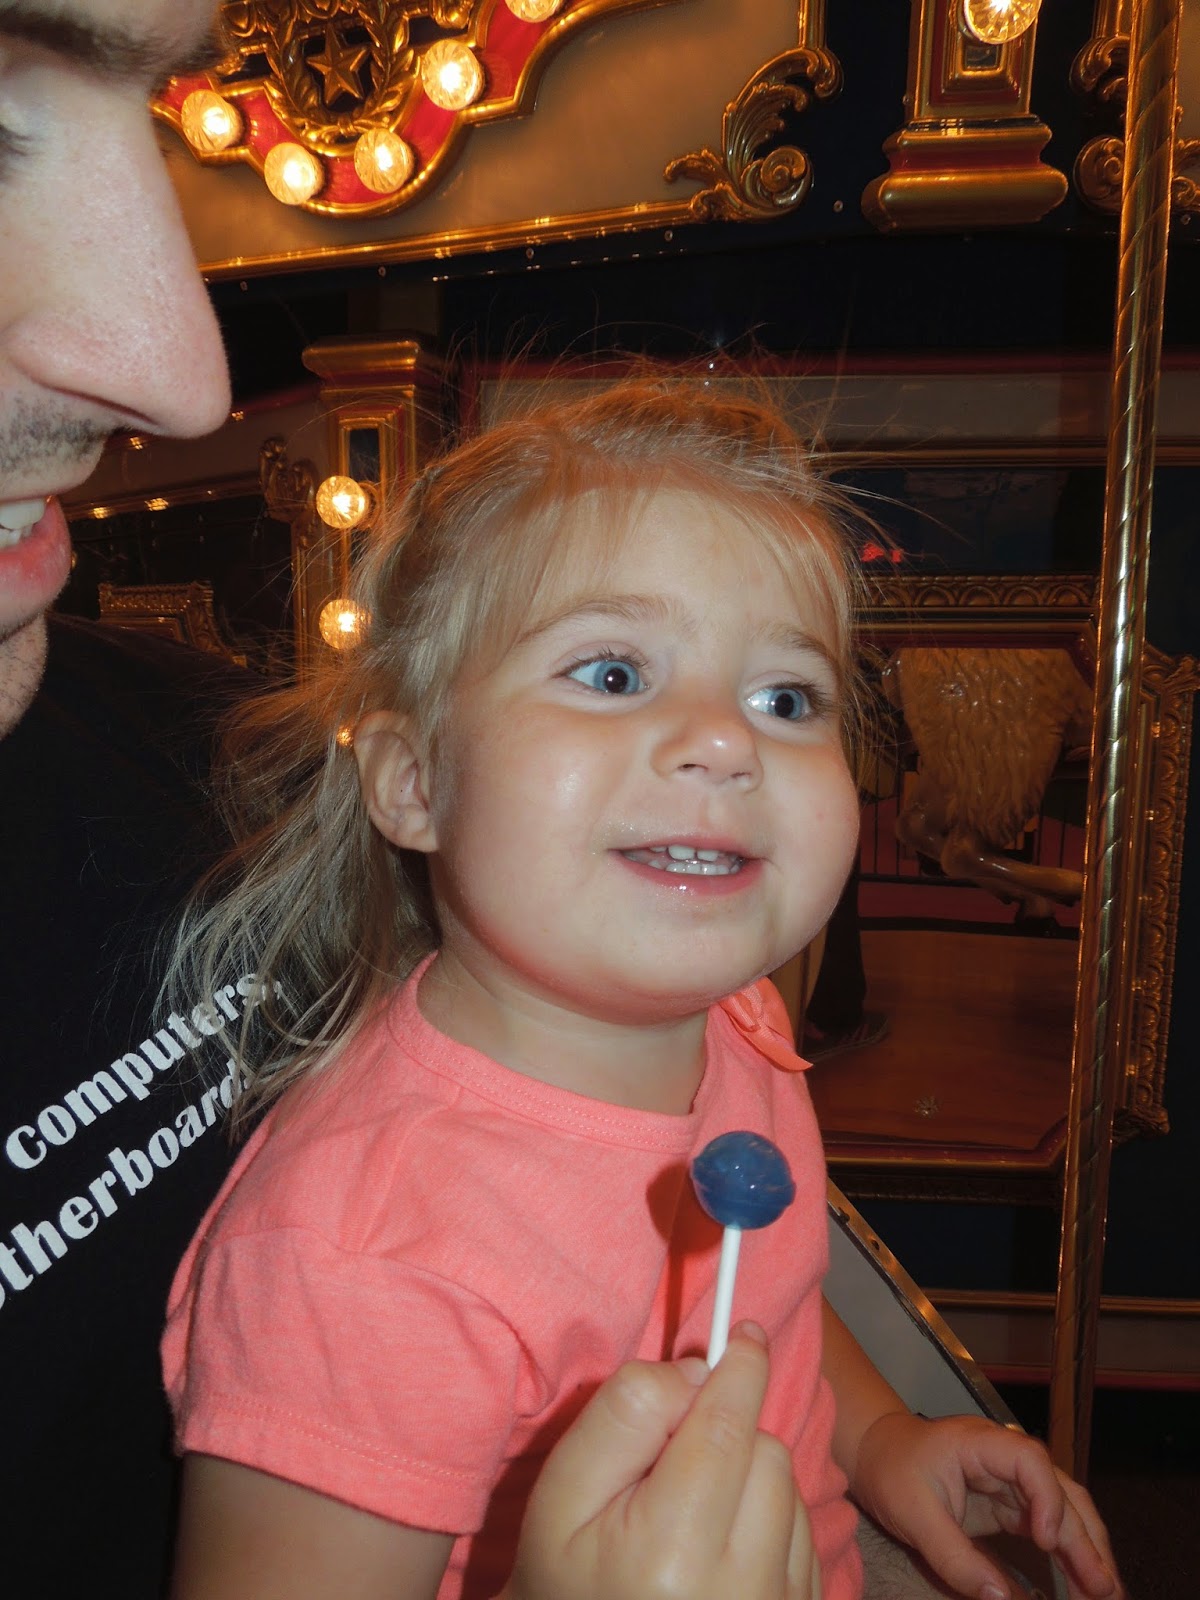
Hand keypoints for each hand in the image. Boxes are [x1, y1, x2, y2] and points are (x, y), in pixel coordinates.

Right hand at [503, 1324, 818, 1599]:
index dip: (739, 1368)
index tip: (743, 1333)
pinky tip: (723, 1547)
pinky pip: (804, 1536)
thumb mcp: (562, 1493)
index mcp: (673, 1553)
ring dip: (752, 1479)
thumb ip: (623, 1416)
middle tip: (673, 1463)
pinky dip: (770, 1523)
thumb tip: (697, 1370)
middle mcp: (741, 1588)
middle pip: (765, 1455)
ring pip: (790, 1492)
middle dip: (729, 1433)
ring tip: (695, 1513)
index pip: (727, 1428)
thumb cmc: (566, 1578)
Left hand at [852, 1411, 1121, 1599]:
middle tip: (1104, 1589)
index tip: (1045, 1540)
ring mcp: (1013, 1482)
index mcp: (982, 1444)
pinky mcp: (1011, 1505)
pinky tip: (1085, 1585)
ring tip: (1108, 1593)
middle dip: (1085, 1539)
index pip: (1031, 1461)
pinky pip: (1050, 1527)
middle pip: (1061, 1491)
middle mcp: (1007, 1459)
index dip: (1046, 1499)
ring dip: (1088, 1550)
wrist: (876, 1452)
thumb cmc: (890, 1470)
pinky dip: (1070, 1555)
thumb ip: (955, 1557)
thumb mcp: (913, 1515)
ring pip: (1065, 1511)